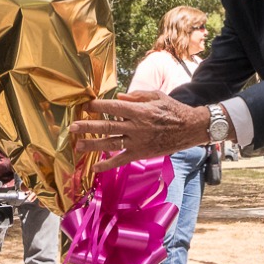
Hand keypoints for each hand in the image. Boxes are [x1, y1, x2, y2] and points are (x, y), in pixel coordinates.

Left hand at [68, 90, 209, 169]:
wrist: (190, 128)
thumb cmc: (174, 110)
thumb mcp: (157, 96)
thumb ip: (137, 96)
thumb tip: (119, 96)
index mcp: (139, 111)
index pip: (114, 107)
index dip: (98, 106)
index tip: (86, 105)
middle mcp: (136, 127)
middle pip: (107, 127)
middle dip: (88, 126)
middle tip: (73, 126)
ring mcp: (138, 142)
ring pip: (111, 143)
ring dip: (93, 145)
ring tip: (77, 145)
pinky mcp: (141, 153)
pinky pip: (121, 159)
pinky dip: (108, 163)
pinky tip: (95, 167)